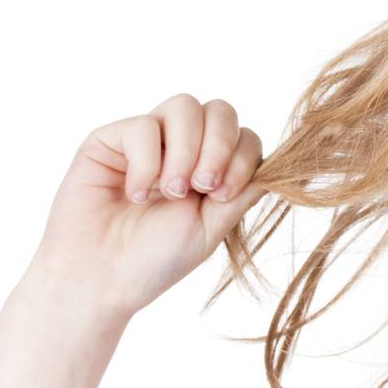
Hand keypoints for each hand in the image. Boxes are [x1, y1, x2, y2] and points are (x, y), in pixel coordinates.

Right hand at [25, 93, 268, 319]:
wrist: (101, 280)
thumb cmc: (155, 258)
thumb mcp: (213, 226)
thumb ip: (244, 191)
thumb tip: (285, 167)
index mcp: (211, 166)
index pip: (244, 135)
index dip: (242, 157)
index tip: (224, 195)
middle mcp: (180, 146)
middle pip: (219, 110)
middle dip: (219, 146)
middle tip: (203, 187)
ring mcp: (145, 140)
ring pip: (183, 106)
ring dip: (185, 151)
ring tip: (171, 192)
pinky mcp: (108, 140)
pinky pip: (141, 126)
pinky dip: (146, 162)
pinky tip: (136, 195)